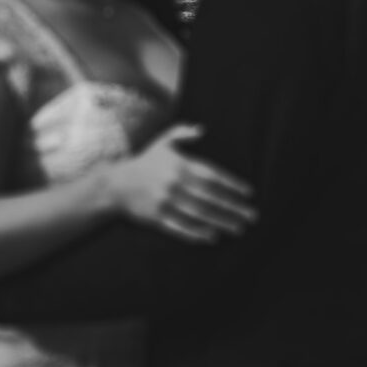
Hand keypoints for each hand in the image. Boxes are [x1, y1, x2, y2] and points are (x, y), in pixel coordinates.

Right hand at [107, 124, 256, 242]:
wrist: (115, 183)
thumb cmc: (144, 162)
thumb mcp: (162, 142)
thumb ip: (182, 133)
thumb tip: (203, 129)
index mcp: (179, 164)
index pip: (212, 175)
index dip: (232, 185)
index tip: (248, 193)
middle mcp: (174, 183)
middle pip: (210, 197)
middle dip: (232, 207)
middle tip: (251, 216)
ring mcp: (165, 202)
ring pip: (198, 214)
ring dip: (220, 222)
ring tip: (238, 228)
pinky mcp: (156, 218)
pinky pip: (180, 227)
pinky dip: (197, 233)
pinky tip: (212, 237)